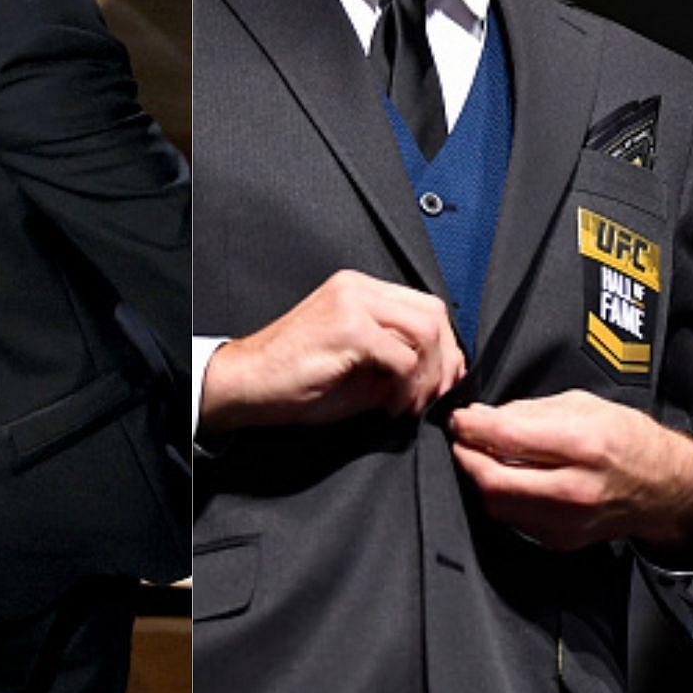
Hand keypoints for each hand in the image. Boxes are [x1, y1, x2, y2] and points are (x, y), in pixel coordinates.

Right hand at [199, 269, 464, 434]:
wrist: (249, 384)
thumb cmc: (295, 378)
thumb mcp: (358, 363)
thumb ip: (397, 357)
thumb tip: (440, 375)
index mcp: (359, 290)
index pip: (425, 307)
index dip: (444, 348)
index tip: (439, 383)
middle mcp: (357, 287)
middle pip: (434, 314)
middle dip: (443, 362)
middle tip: (430, 398)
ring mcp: (352, 303)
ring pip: (426, 332)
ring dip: (427, 377)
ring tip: (406, 404)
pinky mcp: (348, 328)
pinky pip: (404, 358)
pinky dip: (407, 388)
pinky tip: (389, 405)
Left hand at [450, 390, 692, 558]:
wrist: (663, 489)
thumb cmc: (627, 441)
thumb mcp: (582, 406)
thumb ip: (526, 411)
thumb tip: (481, 417)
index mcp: (584, 447)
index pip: (507, 438)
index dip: (472, 426)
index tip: (460, 418)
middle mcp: (576, 490)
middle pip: (492, 481)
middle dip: (465, 456)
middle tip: (462, 440)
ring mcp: (567, 521)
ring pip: (495, 504)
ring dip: (479, 478)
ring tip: (483, 456)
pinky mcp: (559, 540)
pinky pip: (511, 517)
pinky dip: (500, 496)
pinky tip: (508, 478)